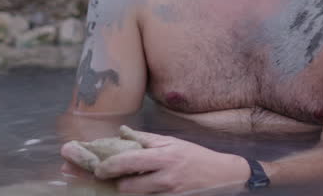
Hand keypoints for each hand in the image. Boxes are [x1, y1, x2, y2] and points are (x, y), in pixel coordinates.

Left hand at [93, 128, 249, 193]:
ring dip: (131, 192)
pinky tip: (147, 190)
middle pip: (127, 187)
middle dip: (119, 184)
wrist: (223, 176)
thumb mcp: (172, 142)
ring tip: (134, 184)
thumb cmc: (195, 157)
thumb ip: (146, 139)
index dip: (109, 166)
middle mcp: (165, 177)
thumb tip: (122, 133)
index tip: (99, 169)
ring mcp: (169, 194)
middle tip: (118, 179)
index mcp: (163, 157)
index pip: (128, 161)